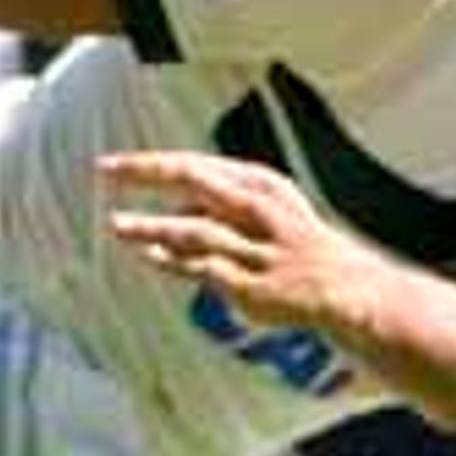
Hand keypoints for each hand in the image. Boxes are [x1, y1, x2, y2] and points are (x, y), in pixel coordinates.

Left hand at [98, 151, 380, 333]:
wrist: (351, 292)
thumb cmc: (297, 248)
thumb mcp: (265, 214)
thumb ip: (217, 209)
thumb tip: (169, 212)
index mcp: (263, 185)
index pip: (197, 165)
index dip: (151, 163)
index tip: (109, 164)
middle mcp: (262, 210)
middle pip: (196, 180)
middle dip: (147, 172)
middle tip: (104, 168)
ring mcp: (258, 248)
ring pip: (196, 228)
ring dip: (153, 225)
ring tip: (115, 224)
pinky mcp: (255, 286)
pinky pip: (207, 269)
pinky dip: (175, 262)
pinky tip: (149, 256)